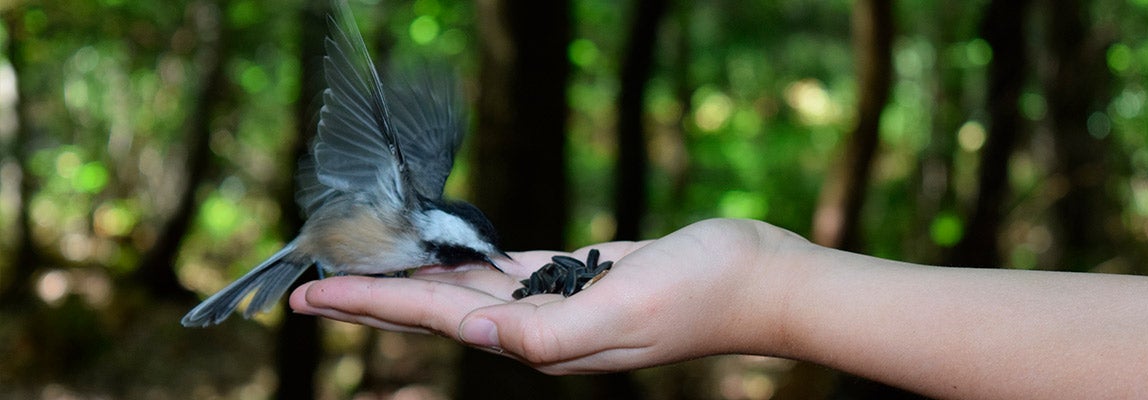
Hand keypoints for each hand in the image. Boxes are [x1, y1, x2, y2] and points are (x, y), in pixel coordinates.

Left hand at [289, 218, 809, 373]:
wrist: (756, 280)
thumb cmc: (701, 295)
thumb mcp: (625, 315)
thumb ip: (548, 333)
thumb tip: (475, 334)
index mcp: (543, 338)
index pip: (440, 320)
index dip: (375, 306)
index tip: (315, 296)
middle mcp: (540, 327)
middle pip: (437, 311)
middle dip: (374, 299)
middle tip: (311, 288)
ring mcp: (558, 302)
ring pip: (465, 290)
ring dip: (412, 280)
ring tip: (364, 267)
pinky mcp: (578, 277)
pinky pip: (504, 271)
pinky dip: (465, 264)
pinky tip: (441, 255)